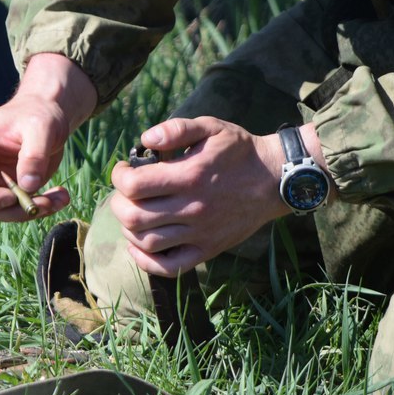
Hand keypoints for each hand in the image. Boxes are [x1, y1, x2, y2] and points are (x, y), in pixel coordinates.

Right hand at [0, 53, 95, 220]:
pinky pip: (15, 209)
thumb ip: (34, 155)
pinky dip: (38, 208)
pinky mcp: (2, 190)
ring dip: (29, 211)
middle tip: (46, 204)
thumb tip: (29, 186)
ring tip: (59, 198)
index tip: (13, 197)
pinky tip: (59, 197)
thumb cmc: (37, 113)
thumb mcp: (40, 128)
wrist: (45, 114)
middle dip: (14, 210)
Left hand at [109, 116, 291, 276]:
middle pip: (133, 217)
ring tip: (133, 213)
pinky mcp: (208, 250)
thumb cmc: (239, 151)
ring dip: (129, 229)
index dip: (118, 177)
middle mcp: (193, 208)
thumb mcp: (211, 127)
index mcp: (189, 176)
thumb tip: (146, 140)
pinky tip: (139, 246)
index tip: (123, 170)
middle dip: (118, 203)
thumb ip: (176, 129)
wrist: (275, 180)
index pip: (133, 186)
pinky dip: (146, 261)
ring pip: (147, 242)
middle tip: (125, 193)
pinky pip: (169, 267)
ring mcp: (200, 233)